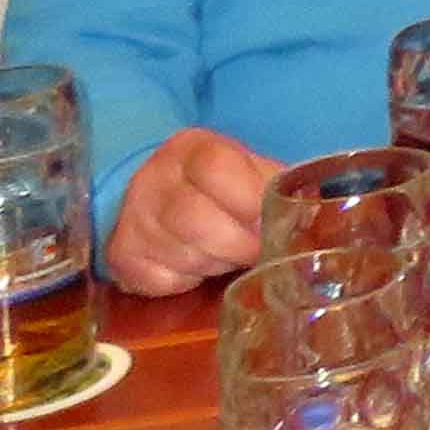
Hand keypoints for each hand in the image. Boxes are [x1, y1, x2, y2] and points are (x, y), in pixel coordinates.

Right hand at [102, 126, 278, 293]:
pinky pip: (162, 281)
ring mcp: (133, 218)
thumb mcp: (248, 170)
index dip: (246, 197)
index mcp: (191, 149)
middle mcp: (154, 180)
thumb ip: (273, 185)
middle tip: (254, 251)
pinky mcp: (122, 256)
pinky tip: (196, 266)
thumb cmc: (217, 187)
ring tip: (226, 254)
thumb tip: (306, 212)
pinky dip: (187, 281)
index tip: (265, 220)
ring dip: (215, 263)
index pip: (215, 166)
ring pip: (182, 254)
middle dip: (235, 243)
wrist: (157, 198)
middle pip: (195, 218)